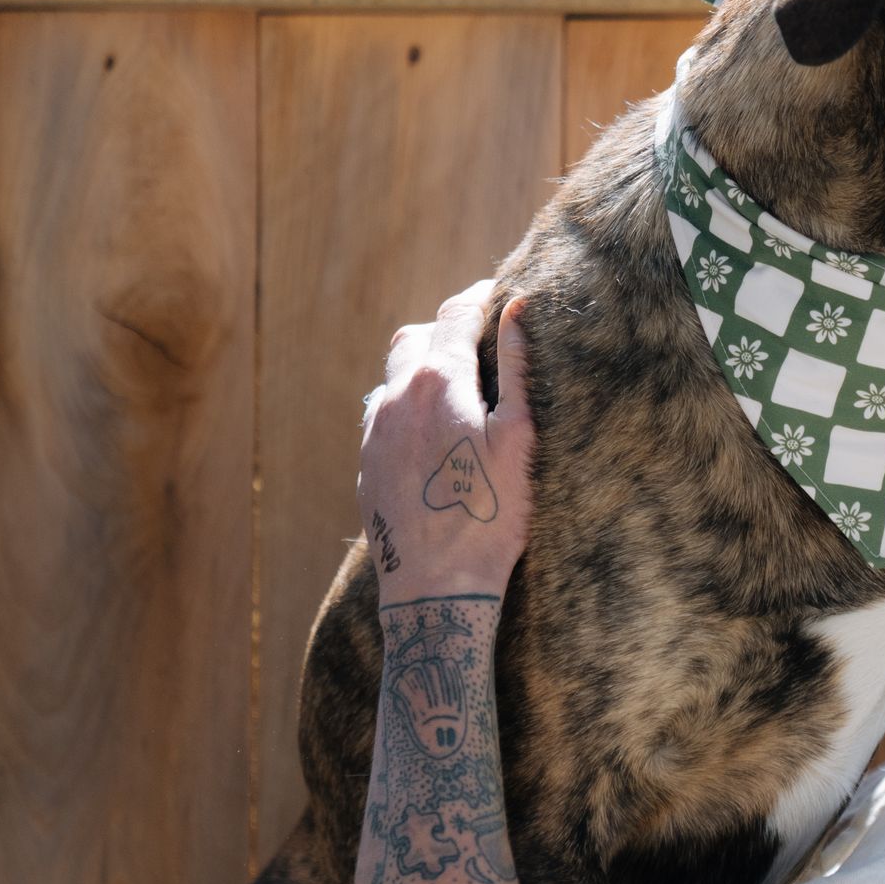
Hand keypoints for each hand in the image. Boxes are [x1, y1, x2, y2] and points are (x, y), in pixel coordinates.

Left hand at [358, 289, 534, 601]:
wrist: (435, 586)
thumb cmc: (490, 515)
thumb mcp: (518, 438)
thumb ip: (518, 368)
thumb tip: (517, 309)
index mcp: (439, 382)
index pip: (455, 315)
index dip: (479, 299)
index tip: (499, 297)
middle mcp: (397, 398)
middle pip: (414, 338)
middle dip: (445, 331)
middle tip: (479, 345)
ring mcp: (375, 432)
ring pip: (393, 378)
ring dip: (422, 371)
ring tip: (457, 392)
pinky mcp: (366, 464)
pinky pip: (382, 417)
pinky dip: (407, 407)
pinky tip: (432, 435)